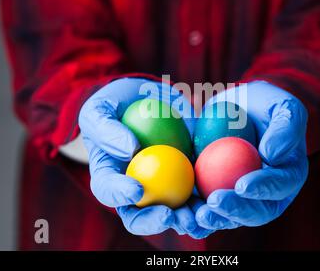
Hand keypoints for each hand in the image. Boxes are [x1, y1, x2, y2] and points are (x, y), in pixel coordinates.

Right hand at [79, 77, 213, 238]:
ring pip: (171, 213)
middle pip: (139, 216)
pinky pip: (195, 194)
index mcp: (108, 176)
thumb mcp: (100, 109)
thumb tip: (131, 151)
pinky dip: (206, 201)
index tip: (136, 189)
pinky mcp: (184, 180)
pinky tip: (218, 198)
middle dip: (154, 221)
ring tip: (198, 214)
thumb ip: (108, 128)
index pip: (108, 190)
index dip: (120, 194)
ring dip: (184, 219)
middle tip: (170, 214)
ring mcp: (159, 189)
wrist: (147, 100)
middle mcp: (132, 190)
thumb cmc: (115, 104)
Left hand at [195, 81, 307, 228]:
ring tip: (195, 214)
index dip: (262, 189)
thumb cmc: (263, 105)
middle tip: (214, 202)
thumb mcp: (282, 106)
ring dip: (212, 219)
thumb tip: (272, 156)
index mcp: (288, 175)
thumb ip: (285, 128)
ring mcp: (240, 199)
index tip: (242, 185)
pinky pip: (206, 210)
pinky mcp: (216, 196)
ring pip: (229, 217)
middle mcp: (267, 194)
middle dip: (234, 211)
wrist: (235, 108)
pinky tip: (178, 213)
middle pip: (255, 211)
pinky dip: (192, 214)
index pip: (280, 186)